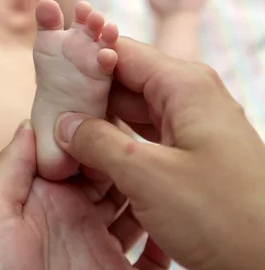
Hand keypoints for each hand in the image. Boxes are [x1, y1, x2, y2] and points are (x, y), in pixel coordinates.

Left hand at [0, 120, 169, 269]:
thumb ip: (11, 166)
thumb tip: (32, 121)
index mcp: (42, 199)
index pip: (74, 156)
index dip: (94, 133)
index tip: (118, 107)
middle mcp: (73, 219)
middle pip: (109, 178)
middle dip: (128, 156)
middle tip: (151, 132)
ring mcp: (99, 251)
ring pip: (136, 212)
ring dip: (151, 192)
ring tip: (168, 166)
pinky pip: (152, 259)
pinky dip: (165, 240)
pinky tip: (173, 219)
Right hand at [54, 37, 264, 269]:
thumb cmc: (224, 217)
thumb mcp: (147, 176)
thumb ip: (97, 142)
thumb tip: (64, 125)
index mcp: (183, 85)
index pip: (118, 52)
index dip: (79, 56)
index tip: (45, 70)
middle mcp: (188, 97)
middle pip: (121, 79)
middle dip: (82, 93)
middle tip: (44, 108)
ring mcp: (189, 125)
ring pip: (129, 109)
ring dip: (95, 121)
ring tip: (59, 133)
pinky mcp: (188, 152)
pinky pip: (142, 135)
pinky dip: (114, 142)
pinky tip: (89, 156)